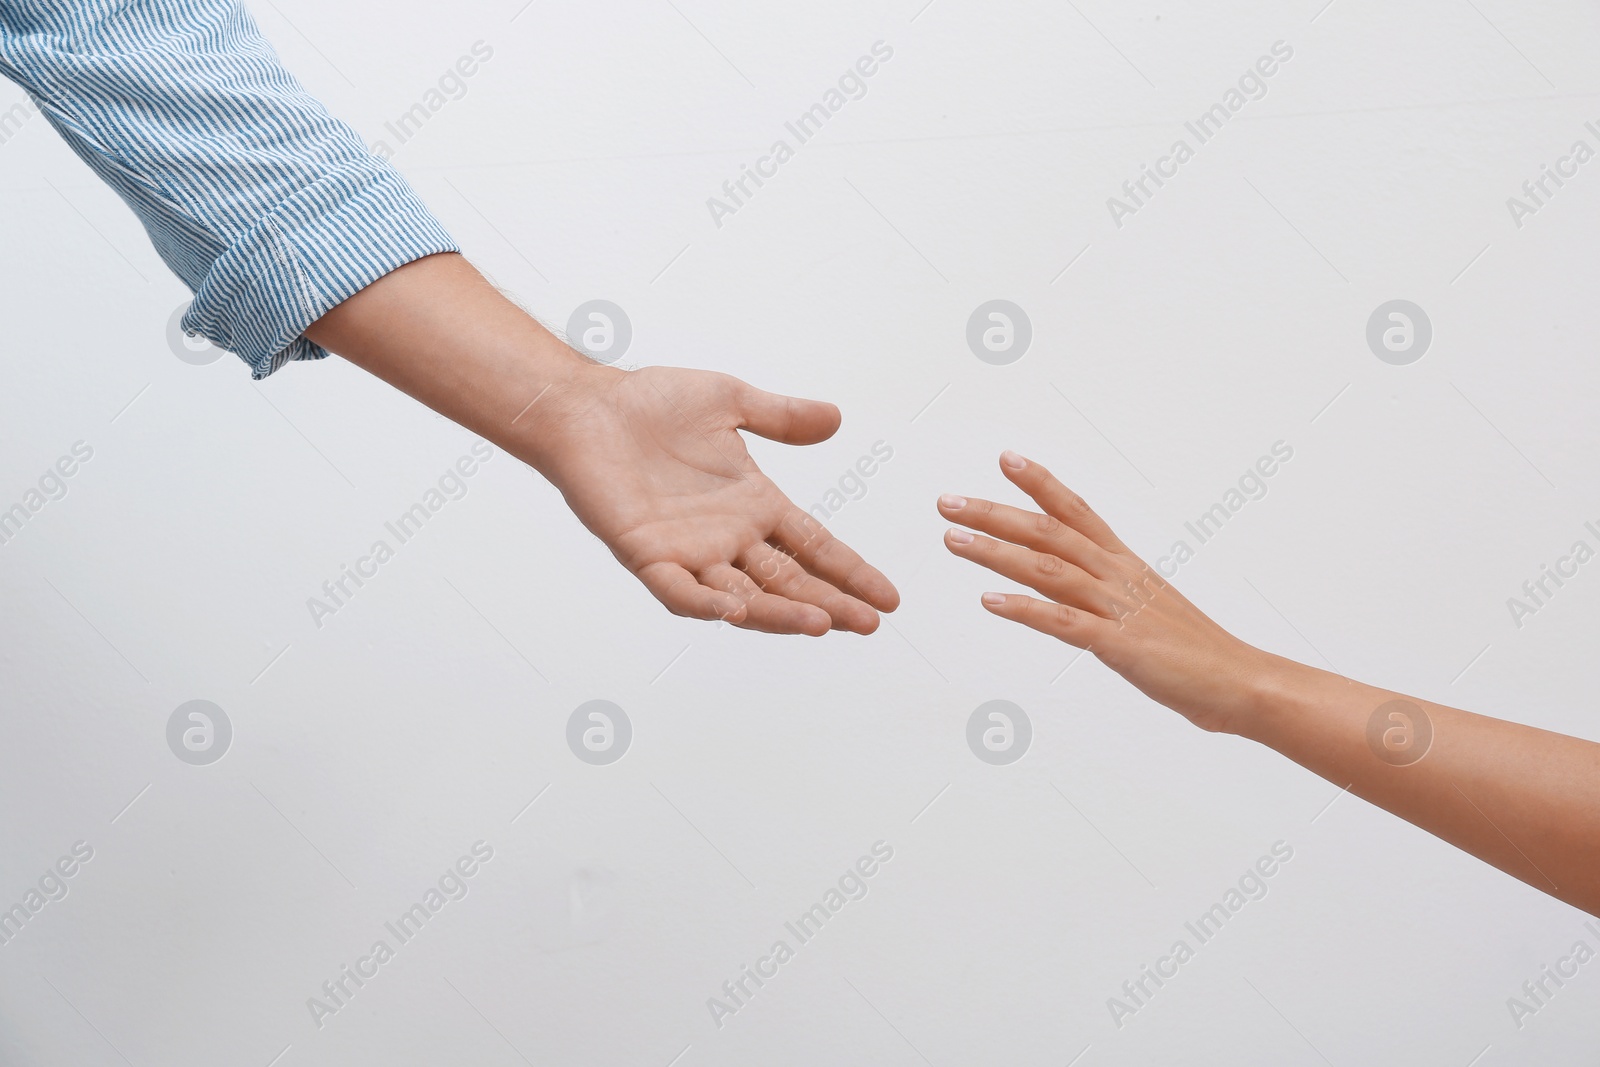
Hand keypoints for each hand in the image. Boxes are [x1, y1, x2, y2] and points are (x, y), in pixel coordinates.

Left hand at [538, 363, 899, 634]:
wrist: (586, 406)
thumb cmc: (650, 403)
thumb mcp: (730, 402)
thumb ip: (781, 416)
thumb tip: (835, 418)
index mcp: (752, 504)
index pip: (813, 546)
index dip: (850, 572)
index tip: (889, 598)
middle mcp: (726, 537)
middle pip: (788, 581)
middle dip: (829, 603)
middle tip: (869, 624)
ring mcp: (688, 551)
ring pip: (744, 596)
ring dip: (782, 613)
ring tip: (823, 624)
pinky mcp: (646, 554)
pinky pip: (680, 591)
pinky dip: (707, 605)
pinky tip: (737, 612)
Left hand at [938, 450, 1269, 731]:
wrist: (1242, 683)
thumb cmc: (1195, 653)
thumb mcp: (1145, 610)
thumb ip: (1108, 596)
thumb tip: (1077, 595)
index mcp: (1125, 565)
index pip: (1077, 511)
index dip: (1041, 484)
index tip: (1007, 459)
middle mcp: (1118, 577)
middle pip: (1049, 532)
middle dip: (994, 513)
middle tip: (948, 500)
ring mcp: (1118, 609)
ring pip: (1048, 569)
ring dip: (995, 552)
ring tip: (952, 539)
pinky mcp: (1119, 646)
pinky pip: (1064, 622)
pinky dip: (1024, 609)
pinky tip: (990, 601)